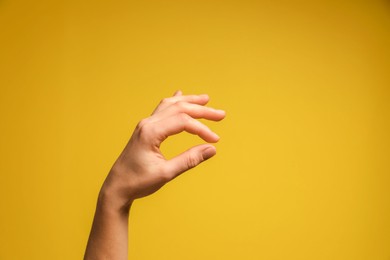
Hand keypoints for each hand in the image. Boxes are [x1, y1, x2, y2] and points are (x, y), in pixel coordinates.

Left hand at [99, 90, 225, 210]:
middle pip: (179, 109)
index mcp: (151, 133)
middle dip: (201, 110)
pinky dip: (174, 103)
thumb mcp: (166, 173)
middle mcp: (147, 124)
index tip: (215, 140)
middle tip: (221, 114)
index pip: (183, 122)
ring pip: (170, 106)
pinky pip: (162, 109)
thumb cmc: (138, 181)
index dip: (202, 129)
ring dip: (189, 102)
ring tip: (205, 99)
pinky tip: (179, 96)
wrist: (116, 187)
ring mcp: (145, 125)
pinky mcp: (145, 129)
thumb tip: (211, 149)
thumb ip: (189, 160)